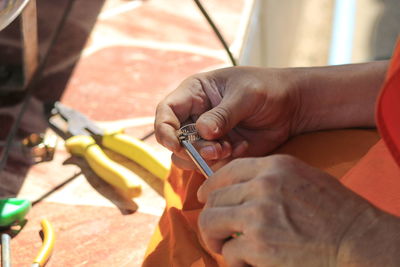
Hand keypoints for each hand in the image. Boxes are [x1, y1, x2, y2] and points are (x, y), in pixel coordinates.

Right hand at [155, 67, 301, 170]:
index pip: (166, 111)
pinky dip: (224, 161)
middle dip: (191, 149)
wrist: (292, 106)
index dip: (164, 128)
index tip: (175, 144)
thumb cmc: (267, 89)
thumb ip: (223, 114)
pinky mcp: (220, 152)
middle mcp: (195, 116)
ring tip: (230, 148)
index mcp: (194, 93)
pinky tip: (243, 146)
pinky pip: (211, 164)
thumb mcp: (245, 95)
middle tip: (215, 149)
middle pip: (174, 139)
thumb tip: (202, 132)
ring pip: (189, 156)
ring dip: (206, 157)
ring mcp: (207, 136)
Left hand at [197, 155, 383, 266]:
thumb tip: (238, 190)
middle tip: (217, 231)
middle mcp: (262, 186)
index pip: (226, 171)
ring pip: (210, 222)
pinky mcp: (258, 246)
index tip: (204, 198)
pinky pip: (229, 251)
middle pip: (214, 199)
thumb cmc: (334, 210)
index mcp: (274, 167)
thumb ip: (269, 178)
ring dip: (213, 237)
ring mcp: (258, 215)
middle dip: (211, 217)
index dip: (210, 186)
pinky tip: (250, 261)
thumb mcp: (302, 177)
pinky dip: (235, 260)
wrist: (357, 239)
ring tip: (225, 246)